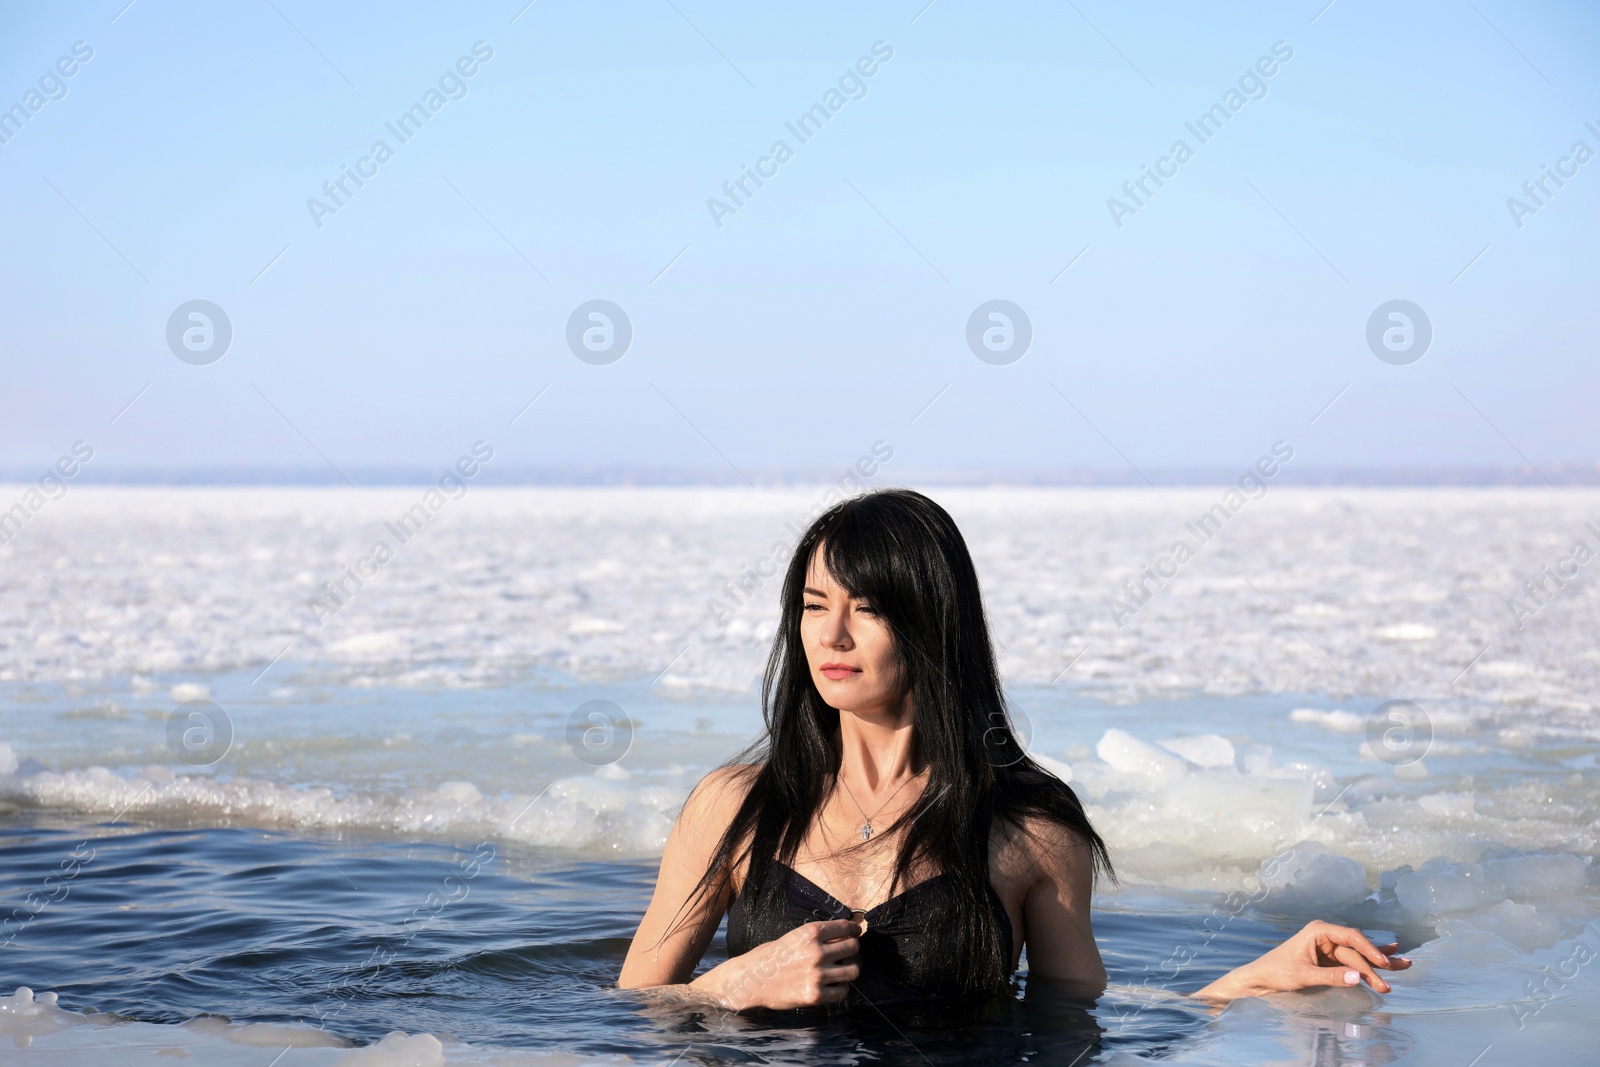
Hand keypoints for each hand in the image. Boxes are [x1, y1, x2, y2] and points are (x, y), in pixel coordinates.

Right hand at [696, 919, 860, 1009]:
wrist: (752, 979)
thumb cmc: (772, 956)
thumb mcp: (794, 936)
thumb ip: (818, 936)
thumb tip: (845, 934)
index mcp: (811, 933)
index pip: (846, 928)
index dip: (855, 930)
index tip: (856, 933)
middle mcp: (816, 952)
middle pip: (853, 948)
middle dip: (853, 949)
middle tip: (849, 953)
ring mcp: (817, 974)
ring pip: (853, 970)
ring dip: (850, 969)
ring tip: (843, 970)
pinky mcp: (816, 995)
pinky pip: (842, 992)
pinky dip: (841, 989)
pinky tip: (833, 986)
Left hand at [1195, 920, 1412, 1002]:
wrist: (1261, 979)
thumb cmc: (1277, 972)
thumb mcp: (1303, 975)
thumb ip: (1331, 976)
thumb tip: (1357, 978)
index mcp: (1318, 931)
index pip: (1350, 936)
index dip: (1369, 948)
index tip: (1383, 963)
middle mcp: (1326, 936)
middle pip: (1357, 949)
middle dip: (1377, 963)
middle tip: (1398, 973)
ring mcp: (1329, 948)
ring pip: (1359, 957)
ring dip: (1378, 965)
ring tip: (1405, 965)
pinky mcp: (1330, 960)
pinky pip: (1353, 962)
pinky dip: (1369, 963)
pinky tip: (1388, 957)